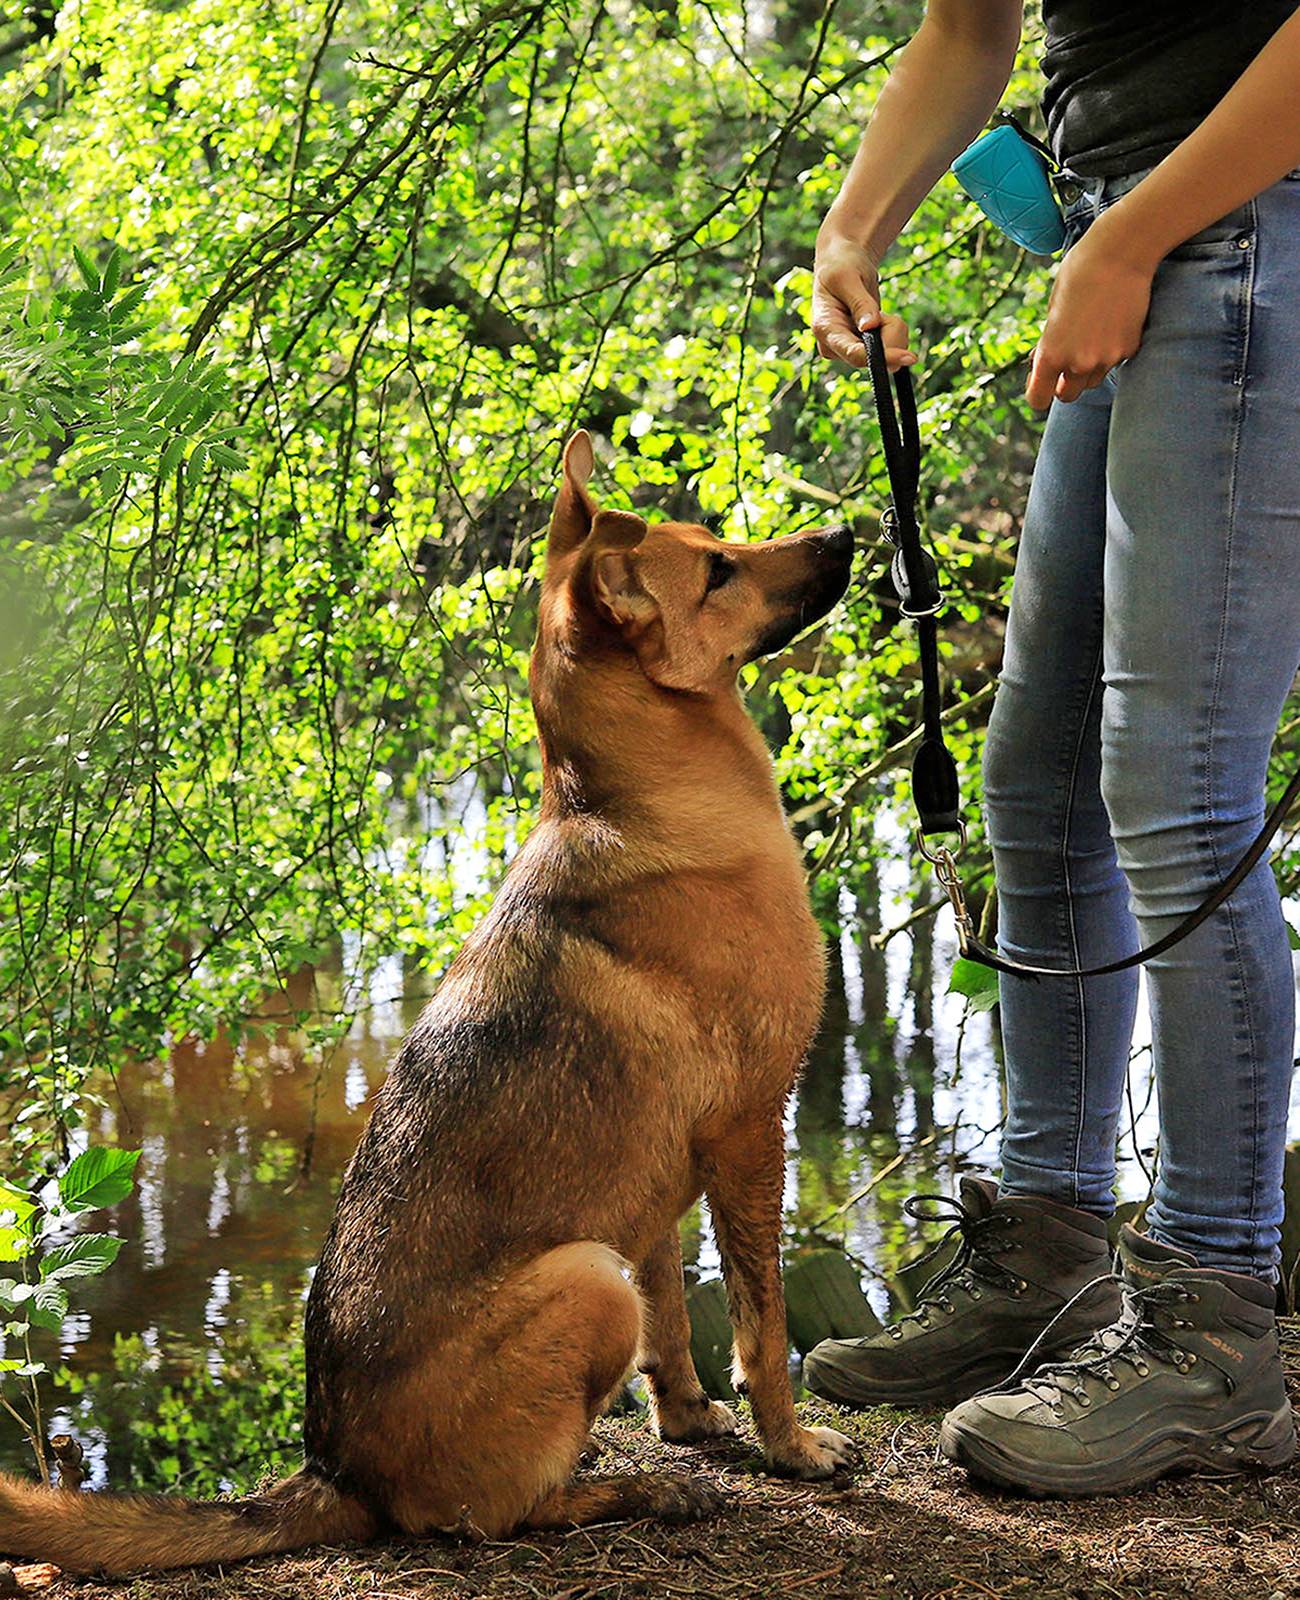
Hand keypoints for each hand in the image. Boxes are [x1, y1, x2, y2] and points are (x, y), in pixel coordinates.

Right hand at [812, 230, 915, 370]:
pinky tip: (880, 319)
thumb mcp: (847, 277)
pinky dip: (894, 333)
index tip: (909, 357)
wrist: (844, 263)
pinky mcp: (865, 350)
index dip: (882, 357)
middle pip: (875, 358)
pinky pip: (892, 351)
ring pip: (888, 357)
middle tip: (883, 312)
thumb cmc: (841, 265)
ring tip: (878, 311)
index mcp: (825, 330)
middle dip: (889, 333)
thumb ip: (860, 303)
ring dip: (893, 331)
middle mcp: (836, 347)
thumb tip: (870, 327)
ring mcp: (851, 350)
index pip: (854, 354)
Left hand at [1026, 221, 1154, 408]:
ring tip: (1090, 334)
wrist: (1121, 252)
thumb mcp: (1053, 309)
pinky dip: (1111, 351)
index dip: (1038, 392)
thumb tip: (1043, 362)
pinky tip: (1112, 322)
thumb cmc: (1079, 273)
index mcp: (1051, 354)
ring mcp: (1107, 358)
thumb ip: (1049, 341)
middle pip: (1067, 395)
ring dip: (1088, 368)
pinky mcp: (1130, 348)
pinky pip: (1115, 362)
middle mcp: (1078, 363)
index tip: (1040, 383)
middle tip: (1065, 364)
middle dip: (1063, 384)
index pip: (1038, 398)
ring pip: (1092, 379)